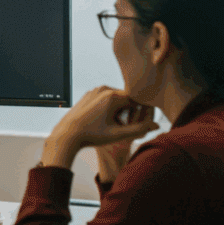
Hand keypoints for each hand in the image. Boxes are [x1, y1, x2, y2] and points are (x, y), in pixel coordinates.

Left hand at [41, 86, 157, 170]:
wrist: (67, 134)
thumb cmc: (91, 135)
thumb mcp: (117, 134)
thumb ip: (139, 129)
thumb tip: (156, 125)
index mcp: (112, 96)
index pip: (137, 100)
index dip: (138, 113)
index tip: (131, 124)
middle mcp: (104, 89)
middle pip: (126, 98)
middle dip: (128, 111)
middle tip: (120, 126)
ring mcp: (95, 90)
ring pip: (116, 98)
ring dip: (118, 110)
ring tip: (111, 124)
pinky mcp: (89, 94)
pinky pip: (106, 98)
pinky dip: (108, 108)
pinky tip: (102, 120)